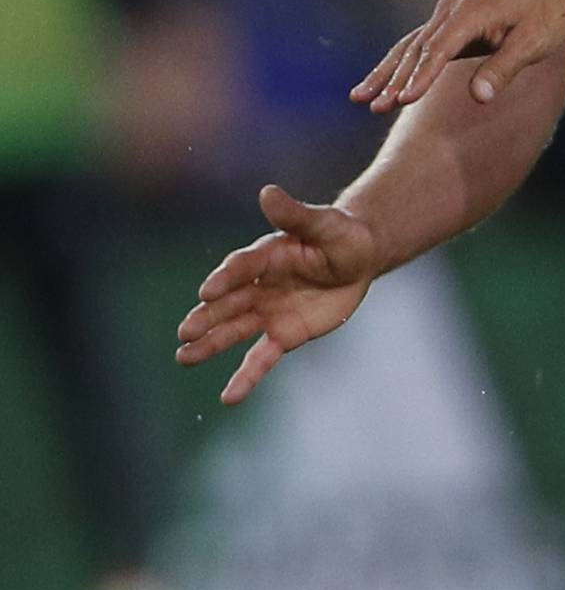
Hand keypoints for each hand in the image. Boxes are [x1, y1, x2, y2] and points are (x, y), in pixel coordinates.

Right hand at [174, 184, 379, 404]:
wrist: (357, 257)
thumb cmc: (339, 235)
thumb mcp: (324, 223)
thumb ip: (295, 213)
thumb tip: (268, 192)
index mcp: (265, 255)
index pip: (241, 267)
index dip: (226, 277)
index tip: (207, 290)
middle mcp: (258, 285)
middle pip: (229, 303)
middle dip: (208, 317)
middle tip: (184, 332)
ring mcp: (267, 311)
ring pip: (234, 331)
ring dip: (211, 344)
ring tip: (183, 358)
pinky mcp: (283, 334)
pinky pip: (262, 358)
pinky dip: (246, 377)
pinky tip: (228, 398)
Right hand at [352, 0, 564, 112]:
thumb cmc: (544, 14)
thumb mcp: (533, 42)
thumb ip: (504, 68)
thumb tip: (479, 97)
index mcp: (470, 12)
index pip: (439, 49)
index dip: (421, 76)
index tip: (404, 100)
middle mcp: (451, 10)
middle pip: (416, 48)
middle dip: (393, 79)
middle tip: (374, 105)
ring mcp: (446, 15)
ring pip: (409, 47)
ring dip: (386, 73)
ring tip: (360, 98)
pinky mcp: (447, 24)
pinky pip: (417, 45)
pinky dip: (399, 64)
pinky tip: (381, 83)